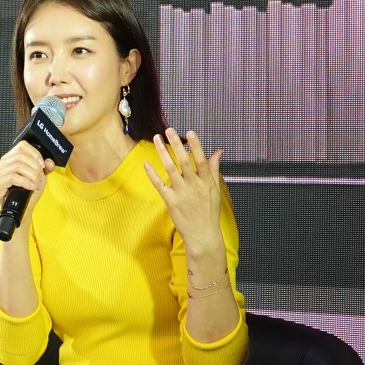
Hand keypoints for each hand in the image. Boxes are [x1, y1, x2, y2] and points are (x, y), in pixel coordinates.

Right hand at [0, 141, 54, 222]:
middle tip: (39, 178)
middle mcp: (1, 164)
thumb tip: (49, 162)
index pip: (22, 146)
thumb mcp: (39, 177)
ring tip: (35, 183)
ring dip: (31, 175)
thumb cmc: (27, 194)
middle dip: (35, 167)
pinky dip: (25, 181)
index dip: (34, 154)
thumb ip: (45, 167)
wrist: (21, 211)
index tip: (42, 165)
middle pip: (20, 156)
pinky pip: (12, 177)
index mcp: (9, 159)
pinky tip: (30, 186)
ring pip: (17, 166)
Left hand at [143, 129, 224, 254]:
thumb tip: (218, 151)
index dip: (195, 145)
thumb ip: (214, 169)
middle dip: (176, 144)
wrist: (203, 234)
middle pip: (184, 161)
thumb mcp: (216, 189)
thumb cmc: (209, 212)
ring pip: (171, 169)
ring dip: (163, 153)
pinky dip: (152, 174)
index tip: (189, 132)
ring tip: (157, 139)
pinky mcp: (171, 202)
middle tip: (169, 130)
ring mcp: (182, 193)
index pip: (201, 160)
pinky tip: (146, 164)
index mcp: (206, 182)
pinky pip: (160, 185)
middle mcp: (194, 185)